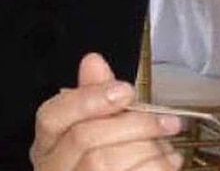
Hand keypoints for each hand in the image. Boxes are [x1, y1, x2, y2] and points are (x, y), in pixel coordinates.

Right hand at [30, 53, 182, 170]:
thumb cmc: (114, 161)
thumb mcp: (105, 126)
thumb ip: (97, 96)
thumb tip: (92, 60)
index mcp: (49, 144)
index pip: (51, 117)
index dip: (89, 99)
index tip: (127, 90)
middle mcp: (52, 168)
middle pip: (85, 138)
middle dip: (135, 125)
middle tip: (170, 122)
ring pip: (105, 161)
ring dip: (148, 150)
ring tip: (169, 147)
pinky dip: (157, 167)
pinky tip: (170, 162)